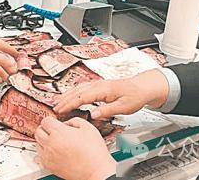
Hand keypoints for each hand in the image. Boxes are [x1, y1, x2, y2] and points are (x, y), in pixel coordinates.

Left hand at [35, 117, 115, 179]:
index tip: (56, 123)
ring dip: (44, 140)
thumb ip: (73, 120)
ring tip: (56, 142)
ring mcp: (48, 156)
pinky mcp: (49, 166)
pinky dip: (45, 152)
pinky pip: (40, 155)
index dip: (51, 120)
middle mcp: (51, 144)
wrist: (96, 171)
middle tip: (54, 131)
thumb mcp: (87, 127)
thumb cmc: (94, 151)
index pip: (45, 121)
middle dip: (45, 129)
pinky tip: (55, 151)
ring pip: (38, 143)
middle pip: (38, 131)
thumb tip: (65, 123)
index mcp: (59, 132)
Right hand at [54, 69, 169, 119]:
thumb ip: (107, 111)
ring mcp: (99, 84)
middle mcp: (99, 85)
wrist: (143, 87)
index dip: (69, 104)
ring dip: (67, 95)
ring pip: (78, 88)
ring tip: (58, 102)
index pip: (81, 97)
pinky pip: (83, 87)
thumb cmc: (135, 96)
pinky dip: (74, 92)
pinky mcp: (100, 86)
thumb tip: (93, 114)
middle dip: (64, 99)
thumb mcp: (123, 107)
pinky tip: (71, 96)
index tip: (60, 110)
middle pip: (76, 91)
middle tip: (54, 108)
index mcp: (103, 90)